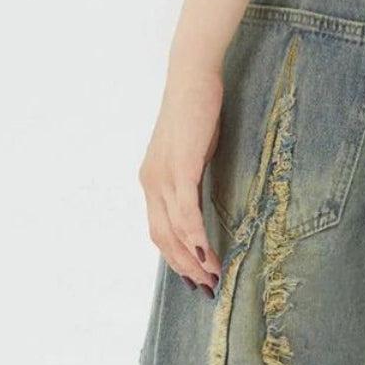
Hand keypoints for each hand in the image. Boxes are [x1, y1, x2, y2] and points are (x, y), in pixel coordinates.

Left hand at [138, 72, 224, 292]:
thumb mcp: (191, 153)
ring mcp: (163, 176)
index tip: (195, 278)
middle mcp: (150, 182)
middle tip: (207, 287)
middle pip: (162, 238)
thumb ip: (191, 181)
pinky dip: (195, 236)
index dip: (175, 259)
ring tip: (214, 276)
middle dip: (184, 267)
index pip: (159, 231)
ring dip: (193, 258)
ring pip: (174, 231)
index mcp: (151, 181)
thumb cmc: (196, 112)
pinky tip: (206, 253)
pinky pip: (185, 212)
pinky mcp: (180, 168)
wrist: (192, 77)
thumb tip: (202, 204)